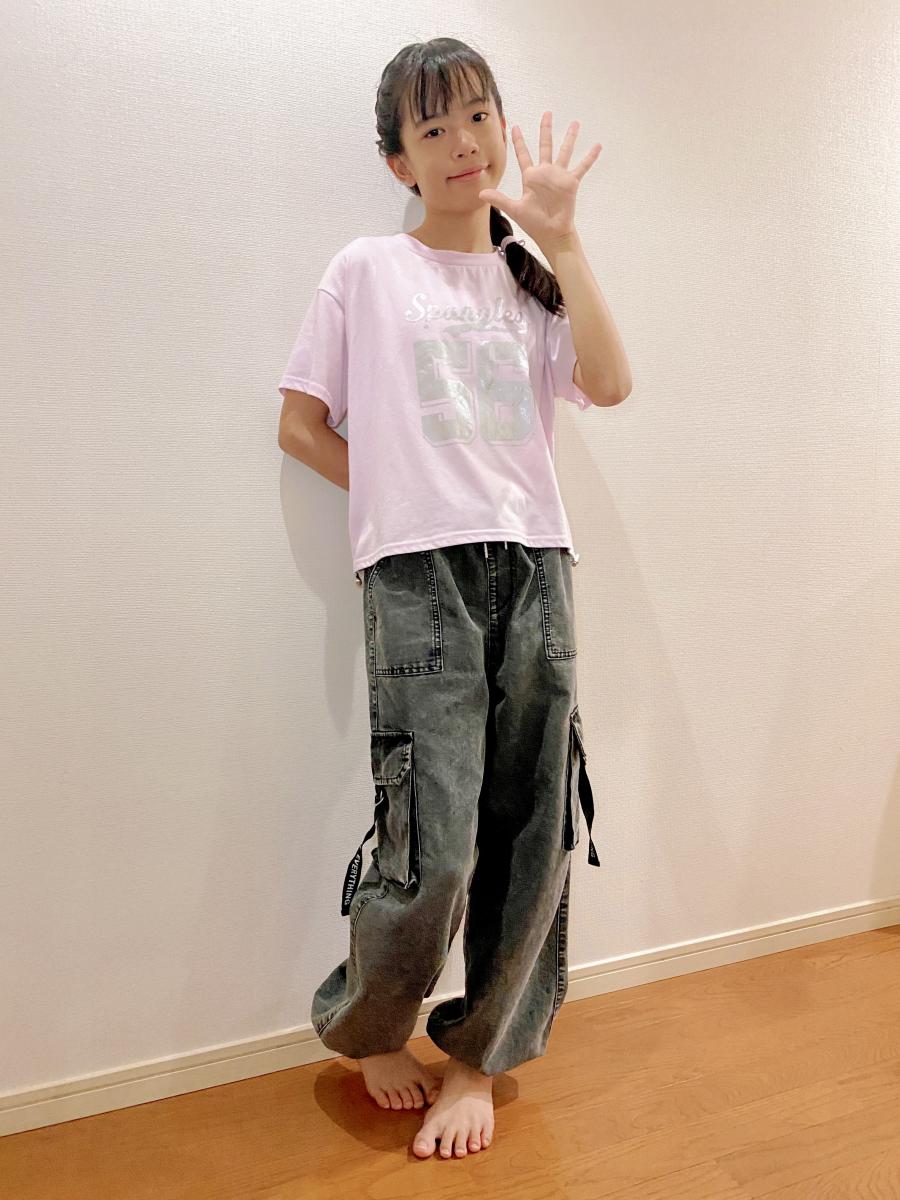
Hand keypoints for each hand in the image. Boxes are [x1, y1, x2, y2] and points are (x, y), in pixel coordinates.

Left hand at [478, 111, 601, 253]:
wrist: (551, 233)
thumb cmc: (534, 223)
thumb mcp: (514, 209)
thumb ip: (499, 198)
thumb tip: (480, 193)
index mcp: (530, 177)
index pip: (523, 155)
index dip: (519, 141)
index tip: (515, 127)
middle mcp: (545, 173)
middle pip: (545, 145)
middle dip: (545, 129)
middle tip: (547, 113)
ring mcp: (558, 176)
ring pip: (565, 151)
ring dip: (570, 137)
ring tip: (575, 123)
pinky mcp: (570, 183)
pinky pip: (582, 167)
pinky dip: (589, 157)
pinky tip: (597, 146)